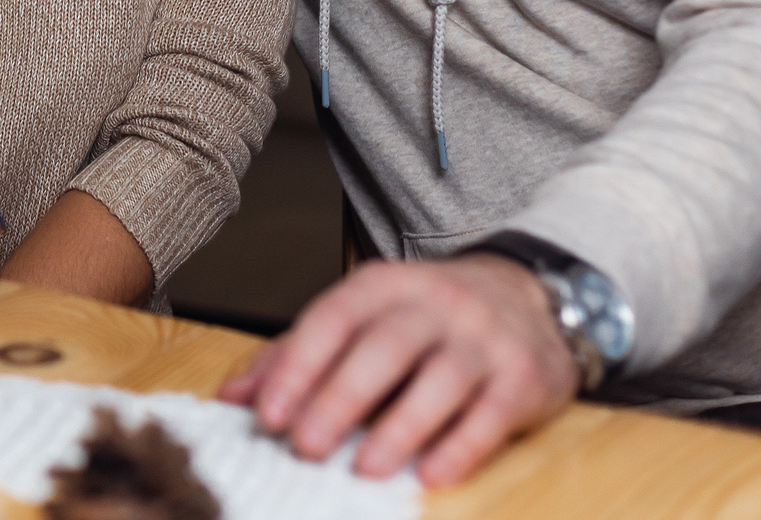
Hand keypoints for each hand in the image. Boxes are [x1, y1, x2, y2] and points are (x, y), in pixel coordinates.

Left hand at [218, 255, 577, 486]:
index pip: (332, 318)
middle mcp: (435, 303)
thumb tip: (232, 397)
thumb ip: (297, 354)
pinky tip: (432, 474)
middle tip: (306, 447)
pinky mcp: (523, 375)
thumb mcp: (362, 318)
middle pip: (383, 347)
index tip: (268, 415)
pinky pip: (492, 412)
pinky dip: (461, 446)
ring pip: (440, 378)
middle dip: (340, 399)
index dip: (297, 366)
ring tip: (363, 469)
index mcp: (383, 285)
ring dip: (399, 427)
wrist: (528, 296)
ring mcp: (483, 337)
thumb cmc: (427, 317)